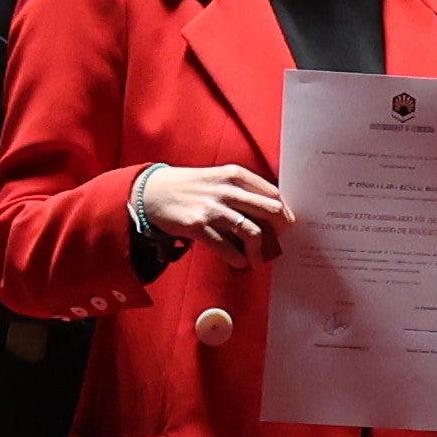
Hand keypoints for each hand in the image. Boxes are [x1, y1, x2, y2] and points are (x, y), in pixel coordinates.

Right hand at [135, 162, 289, 262]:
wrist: (151, 192)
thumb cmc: (189, 186)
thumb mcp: (218, 177)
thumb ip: (242, 191)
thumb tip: (270, 213)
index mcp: (235, 174)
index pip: (273, 193)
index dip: (283, 211)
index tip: (285, 224)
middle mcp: (227, 189)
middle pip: (270, 211)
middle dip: (279, 230)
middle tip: (278, 241)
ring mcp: (213, 208)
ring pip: (252, 232)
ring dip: (259, 251)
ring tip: (257, 259)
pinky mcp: (198, 226)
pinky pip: (227, 248)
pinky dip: (238, 259)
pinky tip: (240, 262)